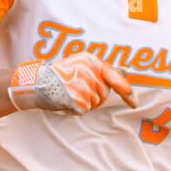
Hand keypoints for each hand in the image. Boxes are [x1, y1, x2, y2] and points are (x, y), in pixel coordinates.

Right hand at [9, 54, 136, 113]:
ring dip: (83, 103)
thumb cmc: (59, 76)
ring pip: (94, 104)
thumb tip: (124, 74)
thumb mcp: (80, 66)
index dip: (126, 91)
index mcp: (91, 60)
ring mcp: (83, 85)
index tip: (134, 104)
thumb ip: (100, 71)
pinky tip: (64, 101)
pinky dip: (74, 109)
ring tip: (68, 94)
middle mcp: (89, 71)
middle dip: (93, 97)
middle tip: (74, 90)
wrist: (36, 82)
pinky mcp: (76, 98)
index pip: (115, 76)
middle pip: (104, 94)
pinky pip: (83, 110)